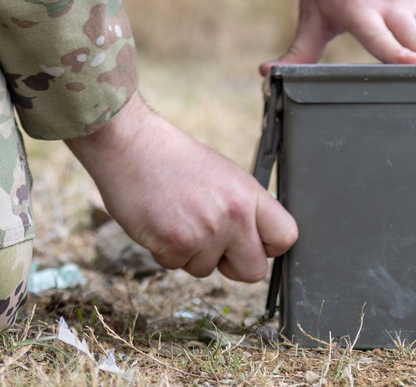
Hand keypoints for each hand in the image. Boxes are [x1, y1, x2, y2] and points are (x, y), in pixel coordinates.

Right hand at [67, 93, 296, 281]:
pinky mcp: (176, 244)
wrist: (129, 144)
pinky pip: (177, 266)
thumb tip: (254, 240)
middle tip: (209, 237)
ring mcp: (205, 231)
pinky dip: (165, 251)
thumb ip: (241, 206)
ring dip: (191, 252)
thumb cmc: (170, 157)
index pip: (286, 236)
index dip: (268, 246)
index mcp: (247, 192)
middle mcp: (233, 214)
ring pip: (208, 270)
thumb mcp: (220, 173)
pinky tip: (158, 220)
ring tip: (176, 216)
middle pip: (253, 271)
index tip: (253, 243)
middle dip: (231, 263)